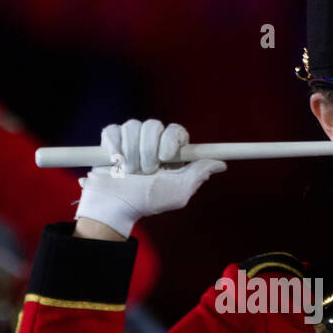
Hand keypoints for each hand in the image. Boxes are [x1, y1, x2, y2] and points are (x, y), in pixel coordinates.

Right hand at [75, 119, 226, 236]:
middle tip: (146, 172)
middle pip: (153, 125)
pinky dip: (114, 148)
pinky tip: (115, 163)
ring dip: (131, 153)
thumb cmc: (148, 202)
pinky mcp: (111, 139)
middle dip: (148, 150)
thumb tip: (221, 163)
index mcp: (170, 152)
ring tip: (129, 172)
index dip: (171, 139)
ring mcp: (131, 139)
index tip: (166, 156)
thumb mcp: (178, 192)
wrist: (115, 207)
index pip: (176, 130)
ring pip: (133, 126)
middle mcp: (151, 142)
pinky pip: (113, 131)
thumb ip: (198, 174)